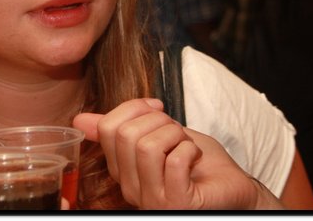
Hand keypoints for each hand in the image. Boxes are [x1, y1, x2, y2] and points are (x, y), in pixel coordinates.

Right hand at [73, 98, 281, 209]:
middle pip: (125, 135)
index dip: (133, 107)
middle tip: (177, 133)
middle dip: (158, 120)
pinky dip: (189, 150)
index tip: (158, 109)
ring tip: (186, 146)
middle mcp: (131, 188)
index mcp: (123, 169)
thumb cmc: (199, 163)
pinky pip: (173, 161)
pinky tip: (194, 159)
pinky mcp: (176, 204)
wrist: (233, 187)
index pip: (107, 128)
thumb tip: (79, 119)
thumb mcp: (158, 135)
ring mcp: (152, 200)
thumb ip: (123, 127)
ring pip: (147, 146)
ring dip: (175, 136)